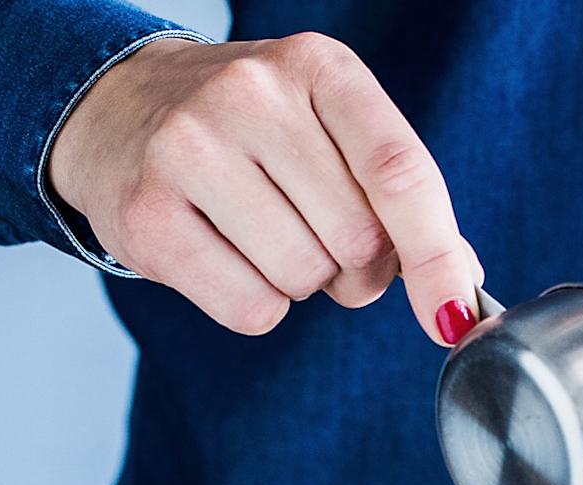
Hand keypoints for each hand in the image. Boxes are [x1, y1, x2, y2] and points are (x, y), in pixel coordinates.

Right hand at [48, 34, 481, 342]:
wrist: (120, 111)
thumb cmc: (255, 138)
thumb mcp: (335, 135)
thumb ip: (405, 202)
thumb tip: (462, 288)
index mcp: (320, 69)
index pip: (399, 171)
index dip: (436, 256)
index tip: (455, 317)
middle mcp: (252, 94)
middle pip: (358, 243)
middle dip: (357, 269)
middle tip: (318, 236)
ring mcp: (190, 148)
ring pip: (303, 280)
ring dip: (301, 284)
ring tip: (264, 235)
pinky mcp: (149, 214)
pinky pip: (252, 309)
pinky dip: (256, 305)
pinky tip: (227, 254)